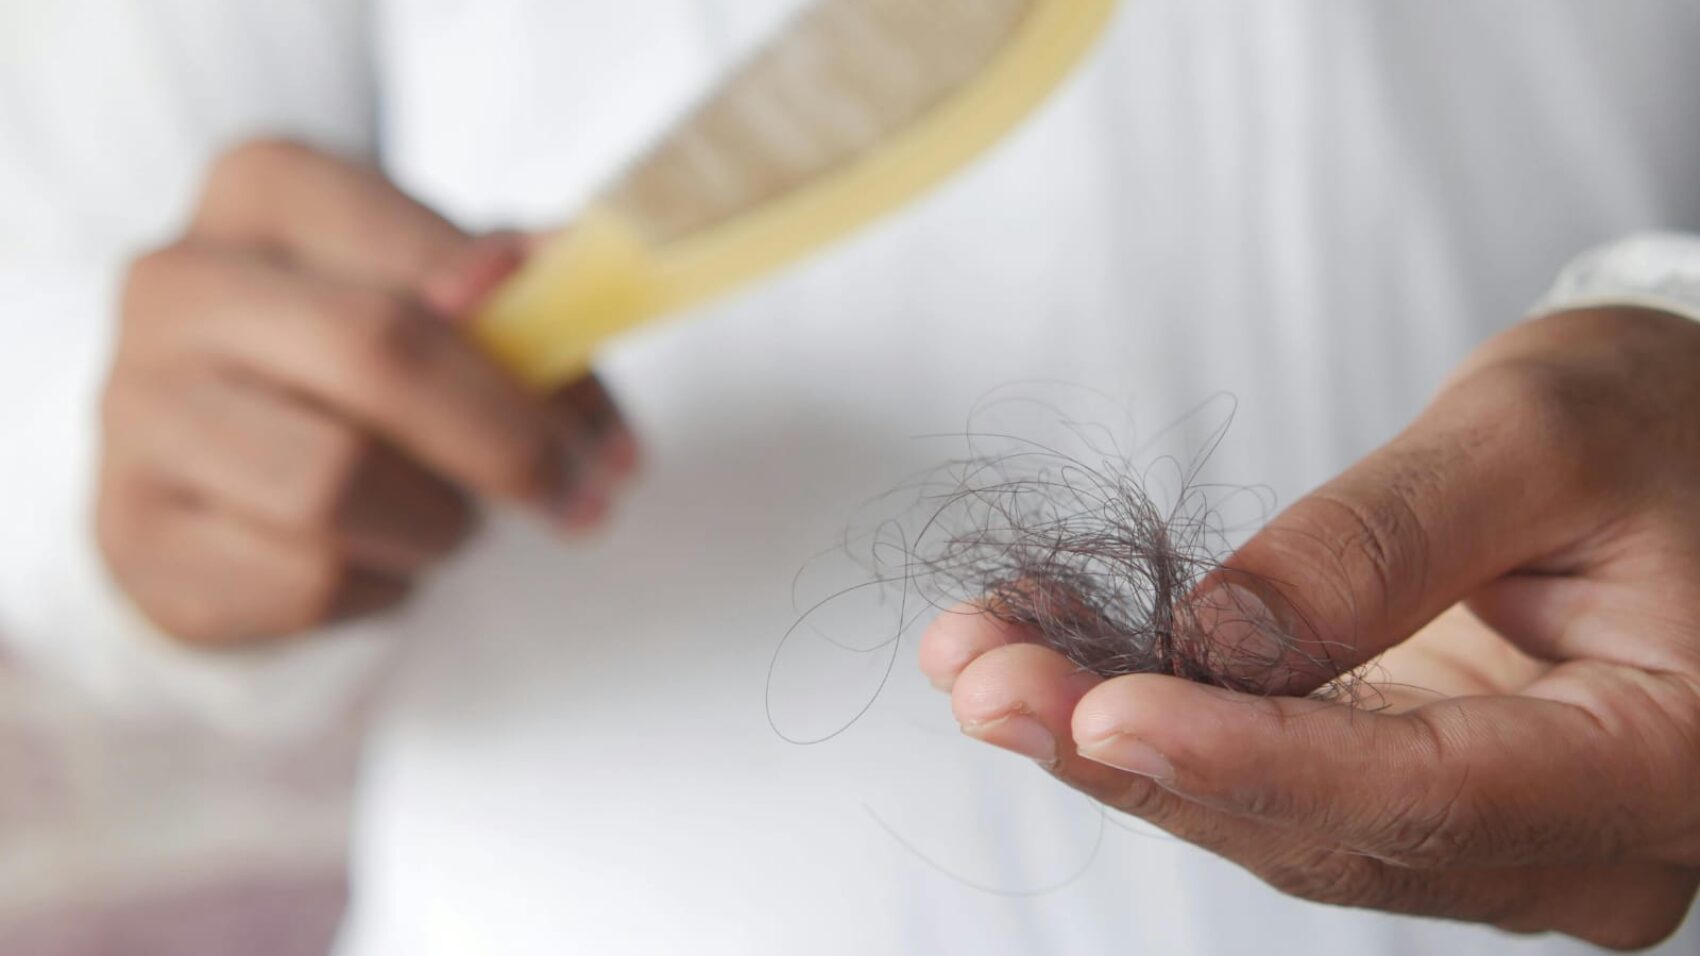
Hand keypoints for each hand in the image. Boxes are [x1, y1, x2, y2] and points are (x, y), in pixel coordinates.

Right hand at [98, 139, 637, 645]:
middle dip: (510, 445)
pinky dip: (381, 584)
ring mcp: (136, 410)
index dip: (542, 350)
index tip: (612, 437)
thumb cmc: (349, 364)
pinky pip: (305, 579)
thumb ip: (511, 290)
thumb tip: (569, 264)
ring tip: (457, 525)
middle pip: (380, 356)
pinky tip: (381, 558)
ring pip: (335, 485)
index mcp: (262, 189)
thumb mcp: (434, 296)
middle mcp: (176, 285)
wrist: (214, 461)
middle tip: (583, 500)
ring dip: (439, 525)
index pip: (428, 258)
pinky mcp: (138, 534)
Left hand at [921, 307, 1699, 948]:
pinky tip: (1053, 657)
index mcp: (1648, 768)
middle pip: (1317, 828)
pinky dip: (1158, 721)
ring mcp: (1485, 835)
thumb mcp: (1538, 438)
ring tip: (982, 654)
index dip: (1242, 757)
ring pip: (1274, 817)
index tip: (1094, 711)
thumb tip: (1216, 633)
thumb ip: (1383, 542)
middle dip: (1129, 751)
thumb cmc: (1657, 427)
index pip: (1420, 793)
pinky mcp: (1415, 795)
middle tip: (980, 671)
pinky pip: (1272, 779)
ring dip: (1111, 740)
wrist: (1686, 453)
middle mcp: (1566, 842)